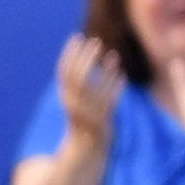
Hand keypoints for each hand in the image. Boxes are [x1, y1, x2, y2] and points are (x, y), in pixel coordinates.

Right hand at [54, 31, 124, 146]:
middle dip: (85, 59)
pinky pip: (109, 102)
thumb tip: (83, 57)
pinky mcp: (102, 121)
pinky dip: (114, 88)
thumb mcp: (76, 99)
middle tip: (95, 41)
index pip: (63, 72)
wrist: (86, 148)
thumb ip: (78, 82)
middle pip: (77, 78)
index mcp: (65, 96)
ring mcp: (87, 113)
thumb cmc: (83, 118)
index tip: (76, 36)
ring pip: (94, 89)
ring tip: (113, 54)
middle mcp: (73, 104)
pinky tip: (121, 75)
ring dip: (104, 71)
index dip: (69, 54)